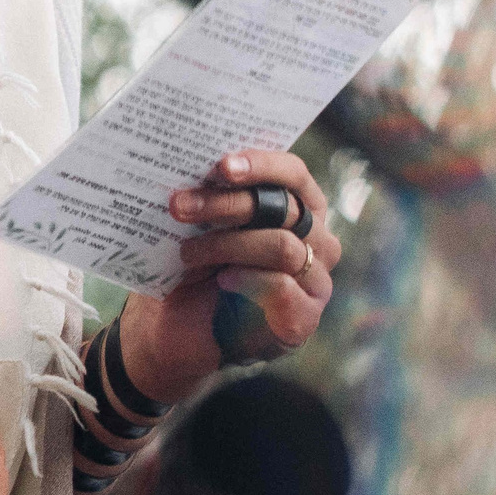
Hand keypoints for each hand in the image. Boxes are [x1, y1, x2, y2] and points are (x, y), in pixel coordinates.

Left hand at [116, 151, 340, 404]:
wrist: (178, 330)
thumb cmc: (197, 268)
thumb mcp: (203, 225)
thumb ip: (214, 196)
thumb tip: (194, 165)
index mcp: (299, 206)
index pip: (293, 173)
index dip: (260, 164)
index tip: (220, 166)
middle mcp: (317, 238)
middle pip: (283, 208)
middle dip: (227, 203)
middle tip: (179, 205)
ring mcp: (316, 279)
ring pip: (281, 246)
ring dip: (226, 245)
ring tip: (187, 252)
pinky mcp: (305, 316)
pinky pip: (282, 286)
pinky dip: (246, 279)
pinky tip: (222, 280)